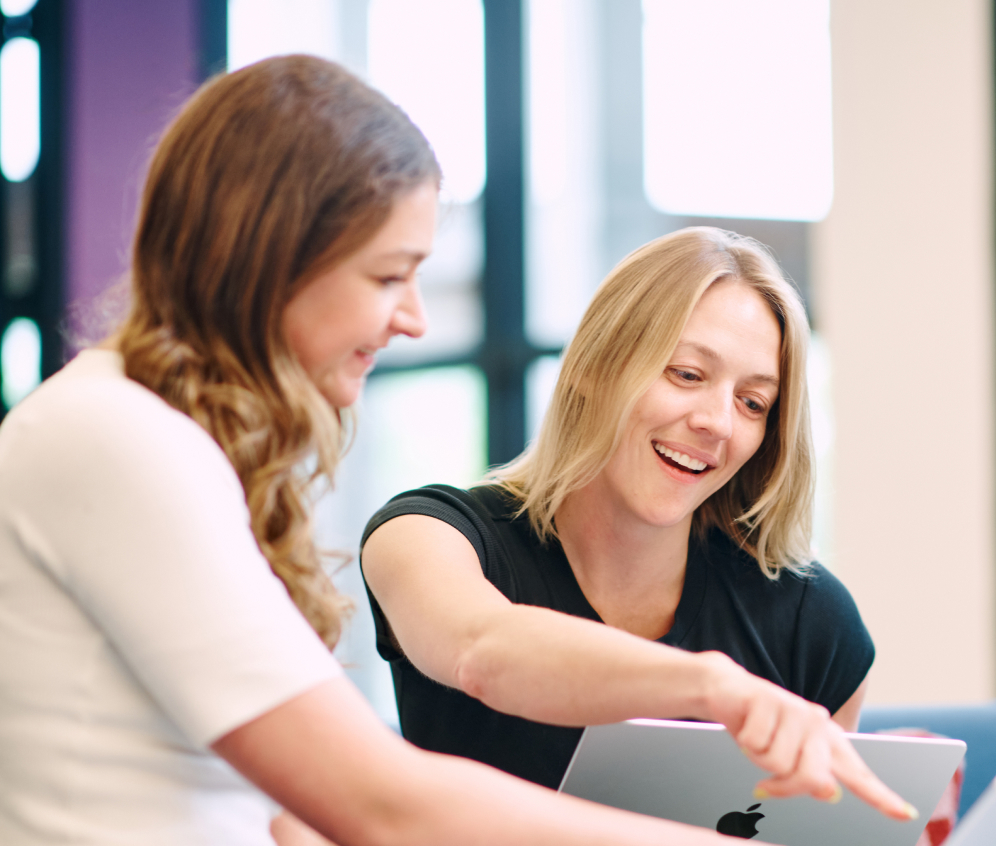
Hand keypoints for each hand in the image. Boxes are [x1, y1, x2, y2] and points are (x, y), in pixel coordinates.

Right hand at [698, 652, 917, 821]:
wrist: (726, 689)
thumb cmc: (760, 727)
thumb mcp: (784, 756)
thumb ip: (810, 777)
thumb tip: (830, 792)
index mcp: (827, 740)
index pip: (859, 775)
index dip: (882, 797)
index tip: (906, 814)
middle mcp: (817, 723)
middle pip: (813, 778)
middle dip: (784, 787)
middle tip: (765, 786)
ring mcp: (794, 709)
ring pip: (777, 763)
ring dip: (758, 758)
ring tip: (755, 740)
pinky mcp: (767, 699)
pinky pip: (755, 742)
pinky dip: (745, 741)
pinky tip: (745, 724)